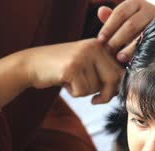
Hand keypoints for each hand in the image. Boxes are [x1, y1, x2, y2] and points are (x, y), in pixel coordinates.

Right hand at [0, 39, 123, 107]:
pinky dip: (74, 93)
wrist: (32, 64)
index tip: (105, 94)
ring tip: (71, 82)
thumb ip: (104, 73)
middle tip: (96, 101)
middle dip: (106, 95)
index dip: (116, 88)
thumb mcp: (86, 66)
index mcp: (100, 45)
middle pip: (114, 79)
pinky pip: (83, 91)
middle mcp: (94, 47)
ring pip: (96, 87)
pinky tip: (64, 83)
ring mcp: (83, 56)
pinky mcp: (72, 67)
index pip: (121, 71)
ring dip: (85, 92)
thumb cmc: (61, 69)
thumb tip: (122, 90)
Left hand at [97, 0, 154, 62]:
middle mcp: (149, 10)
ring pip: (142, 35)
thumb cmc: (133, 28)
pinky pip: (151, 45)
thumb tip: (101, 11)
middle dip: (117, 38)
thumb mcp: (121, 22)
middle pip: (130, 24)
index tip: (100, 39)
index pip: (120, 12)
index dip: (108, 26)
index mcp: (136, 3)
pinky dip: (140, 53)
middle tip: (108, 50)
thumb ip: (111, 19)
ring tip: (119, 58)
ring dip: (129, 48)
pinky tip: (132, 61)